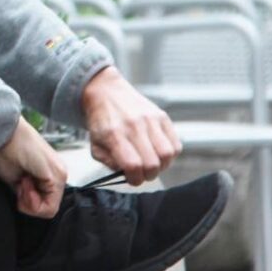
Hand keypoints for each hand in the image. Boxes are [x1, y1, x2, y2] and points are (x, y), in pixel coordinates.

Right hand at [0, 118, 67, 218]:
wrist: (3, 130)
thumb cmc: (4, 148)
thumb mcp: (14, 178)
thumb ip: (26, 192)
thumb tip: (28, 204)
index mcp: (51, 172)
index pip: (45, 204)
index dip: (28, 204)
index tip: (18, 188)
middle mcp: (60, 173)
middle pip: (48, 206)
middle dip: (30, 202)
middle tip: (20, 184)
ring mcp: (60, 174)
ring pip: (50, 208)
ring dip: (31, 201)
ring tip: (22, 180)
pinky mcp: (56, 175)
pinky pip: (49, 206)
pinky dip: (33, 201)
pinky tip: (25, 182)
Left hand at [82, 65, 181, 184]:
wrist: (105, 91)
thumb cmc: (100, 121)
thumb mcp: (95, 144)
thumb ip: (110, 163)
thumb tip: (128, 174)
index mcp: (113, 134)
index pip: (133, 165)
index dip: (135, 179)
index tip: (133, 178)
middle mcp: (133, 126)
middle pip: (153, 164)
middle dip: (149, 175)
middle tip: (143, 172)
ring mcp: (149, 119)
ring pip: (168, 154)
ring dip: (162, 166)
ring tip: (152, 162)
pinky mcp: (162, 116)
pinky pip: (176, 144)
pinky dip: (170, 154)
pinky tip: (157, 151)